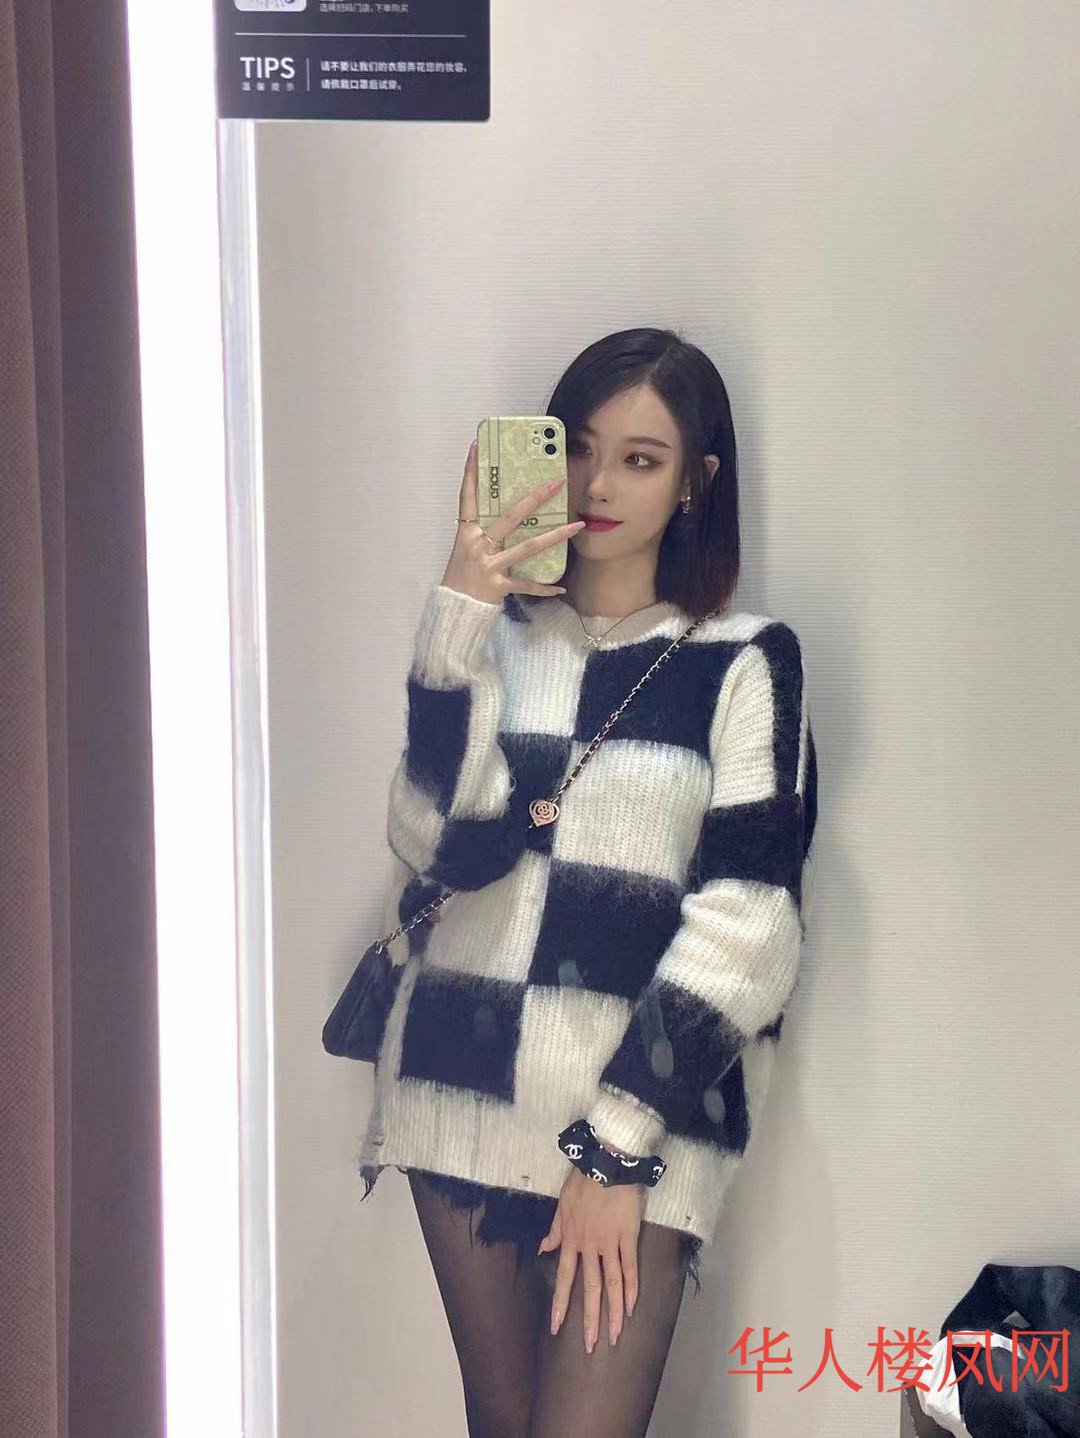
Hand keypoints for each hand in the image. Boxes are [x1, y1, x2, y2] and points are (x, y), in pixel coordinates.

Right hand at [442, 438, 585, 604]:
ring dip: (555, 536)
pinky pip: (526, 585)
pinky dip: (544, 588)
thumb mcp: (465, 549)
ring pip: (527, 547)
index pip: (467, 496)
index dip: (470, 471)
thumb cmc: (460, 577)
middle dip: (535, 498)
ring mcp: (489, 564)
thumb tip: (505, 514)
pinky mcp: (499, 585)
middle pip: (510, 516)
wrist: (453, 609)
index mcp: (466, 532)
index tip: (476, 447)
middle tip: (556, 483)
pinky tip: (561, 588)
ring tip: (576, 526)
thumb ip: (482, 532)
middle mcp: (478, 544)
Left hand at [537, 1166, 645, 1352]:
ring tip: (615, 1335)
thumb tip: (542, 1249)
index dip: (561, 1303)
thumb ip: (555, 1230)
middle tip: (591, 1346)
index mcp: (571, 1239)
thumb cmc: (582, 1181)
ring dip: (613, 1311)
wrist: (605, 1162)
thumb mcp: (562, 1204)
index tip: (556, 1327)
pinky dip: (631, 1287)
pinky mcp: (627, 1236)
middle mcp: (589, 1246)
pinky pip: (630, 1266)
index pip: (565, 1278)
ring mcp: (609, 1243)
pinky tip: (632, 1307)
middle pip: (590, 1288)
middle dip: (590, 1319)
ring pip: (611, 1283)